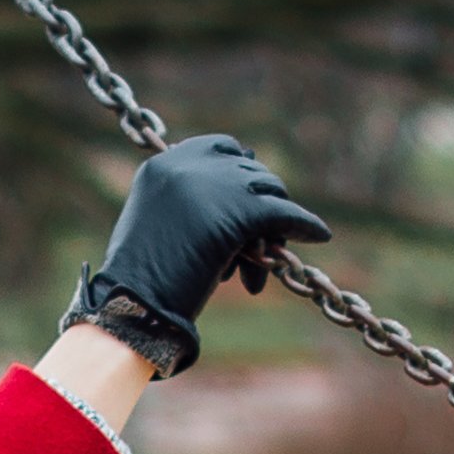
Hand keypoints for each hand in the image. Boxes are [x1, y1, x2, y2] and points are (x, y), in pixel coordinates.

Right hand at [69, 135, 331, 375]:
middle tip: (260, 243)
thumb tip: (244, 207)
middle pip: (248, 171)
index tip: (251, 192)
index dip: (242, 169)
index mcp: (163, 164)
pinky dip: (305, 224)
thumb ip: (189, 204)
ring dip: (274, 223)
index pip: (221, 147)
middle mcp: (188, 165)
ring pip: (268, 190)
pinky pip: (284, 212)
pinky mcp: (238, 212)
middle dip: (258, 204)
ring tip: (267, 259)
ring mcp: (214, 186)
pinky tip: (318, 234)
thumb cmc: (141, 281)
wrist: (135, 306)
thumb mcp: (158, 225)